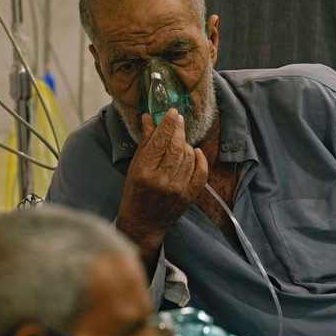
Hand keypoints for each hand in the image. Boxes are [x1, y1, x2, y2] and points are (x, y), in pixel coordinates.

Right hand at [116, 109, 207, 257]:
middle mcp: (162, 180)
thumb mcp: (134, 168)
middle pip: (176, 146)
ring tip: (179, 140)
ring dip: (185, 144)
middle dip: (178, 129)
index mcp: (144, 172)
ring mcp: (178, 189)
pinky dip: (200, 159)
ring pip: (188, 156)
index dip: (167, 124)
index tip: (172, 112)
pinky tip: (194, 152)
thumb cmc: (134, 195)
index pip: (160, 141)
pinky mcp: (189, 196)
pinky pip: (201, 172)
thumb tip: (149, 118)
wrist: (144, 224)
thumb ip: (145, 143)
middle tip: (178, 119)